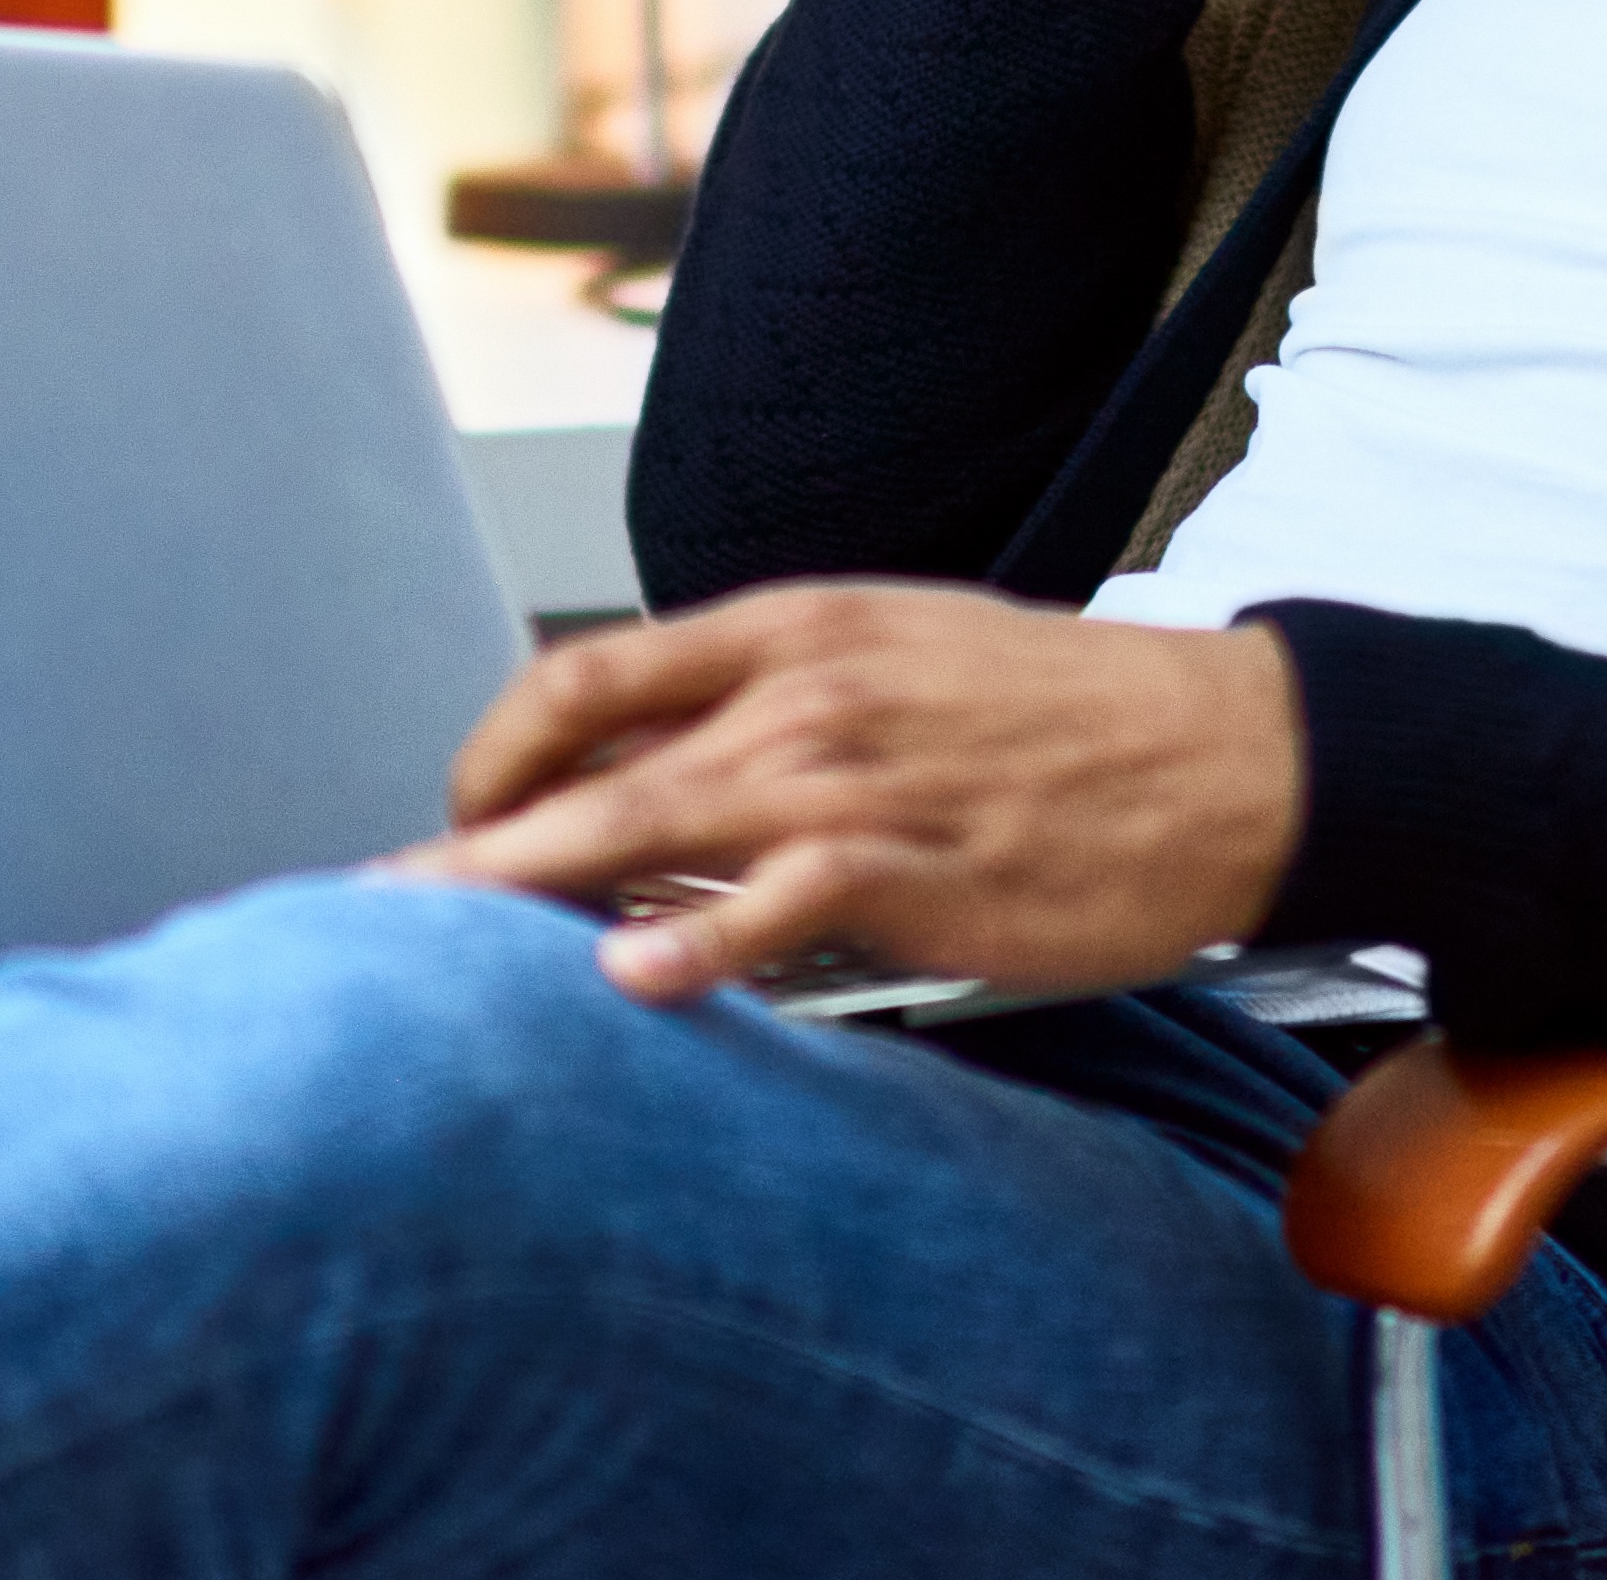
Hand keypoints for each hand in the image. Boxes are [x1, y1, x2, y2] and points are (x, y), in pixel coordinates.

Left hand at [406, 581, 1307, 1003]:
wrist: (1238, 752)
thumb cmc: (1070, 724)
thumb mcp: (902, 668)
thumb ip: (771, 716)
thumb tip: (645, 795)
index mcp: (794, 628)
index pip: (585, 674)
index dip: (493, 750)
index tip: (454, 820)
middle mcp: (807, 689)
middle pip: (588, 758)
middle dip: (463, 841)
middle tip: (368, 909)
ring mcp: (861, 777)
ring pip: (653, 821)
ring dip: (527, 886)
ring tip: (429, 946)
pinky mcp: (923, 866)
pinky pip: (785, 901)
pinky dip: (701, 940)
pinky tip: (629, 979)